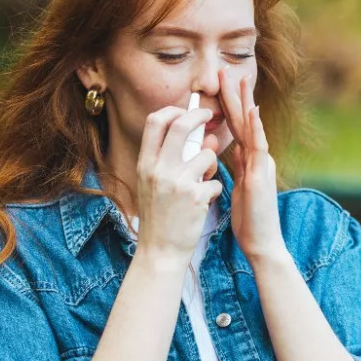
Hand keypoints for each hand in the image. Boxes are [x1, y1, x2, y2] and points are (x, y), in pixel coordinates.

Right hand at [134, 104, 222, 267]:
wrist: (160, 251)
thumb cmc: (159, 216)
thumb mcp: (153, 184)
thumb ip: (170, 159)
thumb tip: (202, 137)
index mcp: (145, 164)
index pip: (155, 121)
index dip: (172, 110)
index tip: (185, 111)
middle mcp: (158, 169)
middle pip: (181, 126)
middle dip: (199, 116)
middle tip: (209, 116)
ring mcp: (177, 182)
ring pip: (207, 154)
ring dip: (212, 164)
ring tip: (205, 179)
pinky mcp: (196, 197)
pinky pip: (216, 182)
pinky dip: (214, 190)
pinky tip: (203, 203)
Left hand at [219, 68, 287, 262]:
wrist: (261, 242)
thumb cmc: (248, 219)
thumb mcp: (236, 187)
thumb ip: (231, 168)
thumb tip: (221, 153)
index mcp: (249, 160)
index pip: (234, 126)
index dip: (226, 104)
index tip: (217, 83)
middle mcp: (257, 157)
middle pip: (243, 120)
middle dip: (234, 93)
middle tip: (225, 68)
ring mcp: (261, 164)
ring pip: (252, 126)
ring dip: (245, 101)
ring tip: (240, 78)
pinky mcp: (261, 175)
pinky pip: (259, 147)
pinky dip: (255, 127)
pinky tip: (252, 110)